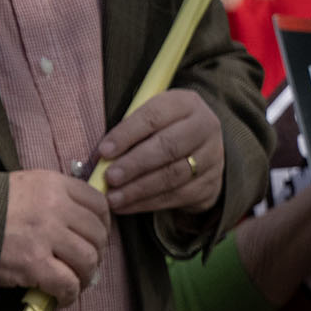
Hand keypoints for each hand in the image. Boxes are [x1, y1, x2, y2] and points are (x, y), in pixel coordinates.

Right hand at [0, 169, 112, 304]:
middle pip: (97, 234)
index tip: (95, 236)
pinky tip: (61, 297)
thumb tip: (75, 223)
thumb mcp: (21, 186)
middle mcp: (54, 206)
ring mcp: (44, 235)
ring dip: (86, 276)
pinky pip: (67, 282)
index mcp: (52, 184)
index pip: (97, 203)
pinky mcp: (33, 262)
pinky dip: (69, 294)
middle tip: (84, 265)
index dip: (103, 224)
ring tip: (75, 283)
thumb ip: (49, 196)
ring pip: (88, 260)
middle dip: (96, 253)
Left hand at [98, 90, 224, 215]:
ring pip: (174, 174)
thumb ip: (127, 132)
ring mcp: (212, 156)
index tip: (103, 151)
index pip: (154, 116)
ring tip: (112, 197)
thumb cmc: (158, 131)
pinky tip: (126, 206)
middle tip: (109, 177)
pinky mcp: (211, 183)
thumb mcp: (147, 120)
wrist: (198, 150)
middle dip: (134, 164)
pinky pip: (178, 196)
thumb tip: (98, 157)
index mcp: (184, 103)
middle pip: (168, 146)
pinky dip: (148, 203)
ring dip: (139, 188)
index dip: (127, 134)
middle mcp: (205, 126)